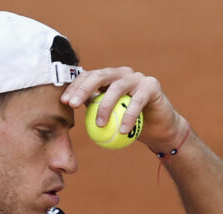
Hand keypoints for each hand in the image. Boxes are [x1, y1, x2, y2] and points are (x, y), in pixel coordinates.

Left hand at [60, 66, 188, 151]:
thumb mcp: (106, 117)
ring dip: (105, 106)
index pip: (88, 77)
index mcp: (108, 78)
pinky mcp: (152, 85)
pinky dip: (129, 116)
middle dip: (83, 88)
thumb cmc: (128, 124)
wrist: (157, 130)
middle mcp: (122, 74)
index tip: (65, 102)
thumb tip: (68, 108)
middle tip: (74, 105)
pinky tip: (123, 131)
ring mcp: (137, 77)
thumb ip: (91, 108)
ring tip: (99, 125)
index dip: (75, 86)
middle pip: (99, 75)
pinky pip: (137, 101)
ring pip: (116, 88)